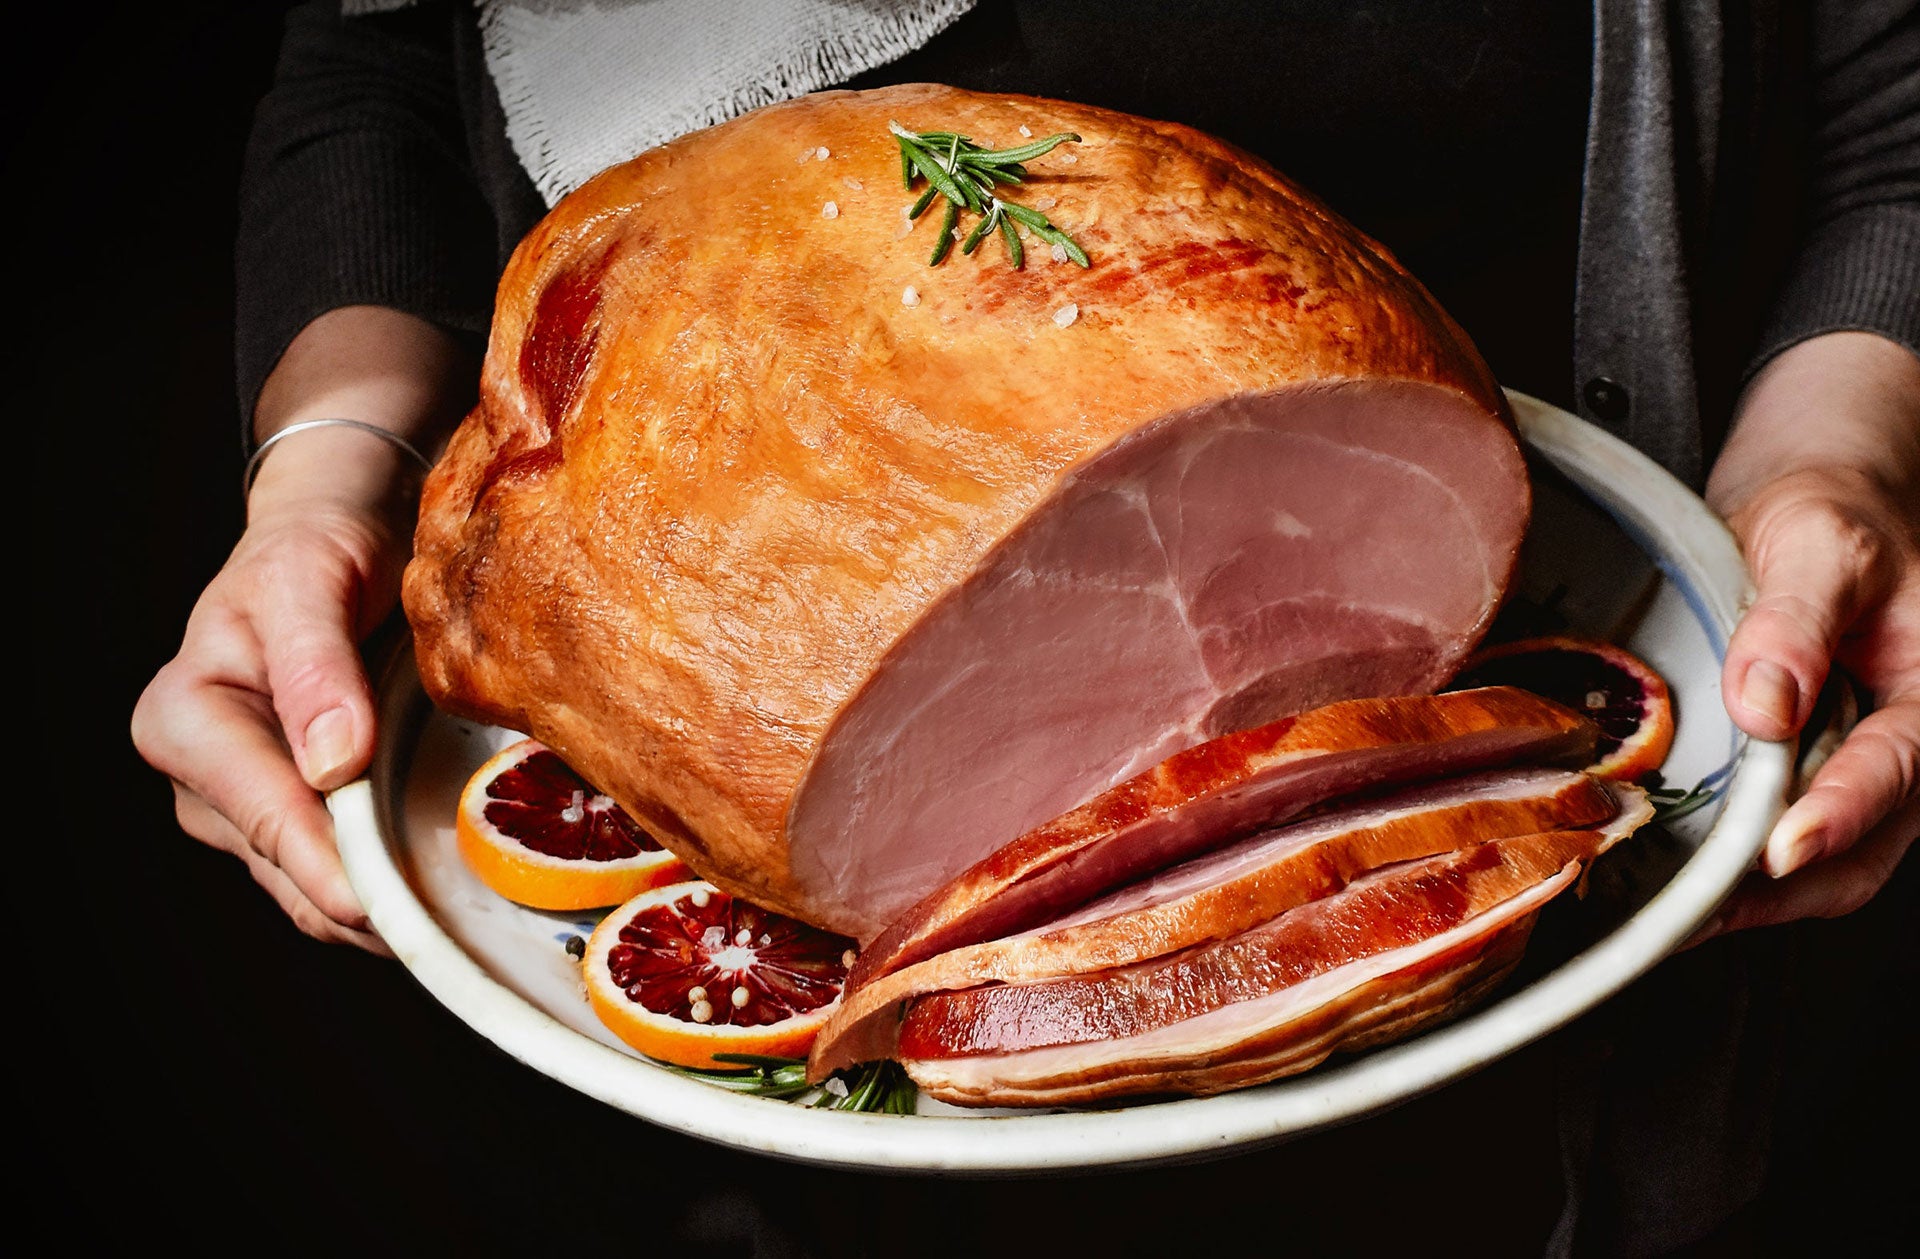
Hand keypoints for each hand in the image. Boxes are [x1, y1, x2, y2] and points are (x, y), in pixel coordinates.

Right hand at [131, 307, 475, 950]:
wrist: (333, 540)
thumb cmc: (315, 549)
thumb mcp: (309, 581)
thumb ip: (316, 667)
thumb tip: (332, 763)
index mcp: (184, 721)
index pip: (269, 819)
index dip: (334, 869)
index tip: (395, 906)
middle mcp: (203, 781)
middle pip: (293, 873)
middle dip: (374, 900)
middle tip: (466, 914)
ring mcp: (247, 811)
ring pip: (319, 892)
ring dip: (390, 904)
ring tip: (470, 903)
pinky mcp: (295, 822)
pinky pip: (344, 876)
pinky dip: (394, 886)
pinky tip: (453, 883)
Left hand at [1696, 331, 1919, 938]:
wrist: (1818, 509)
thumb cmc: (1829, 514)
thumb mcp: (1815, 542)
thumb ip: (1795, 621)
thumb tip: (1764, 704)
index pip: (1896, 769)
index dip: (1837, 814)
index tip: (1780, 850)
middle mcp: (1913, 749)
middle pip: (1862, 853)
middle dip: (1778, 891)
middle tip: (1689, 913)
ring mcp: (1864, 778)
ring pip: (1825, 871)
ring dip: (1749, 900)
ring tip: (1663, 913)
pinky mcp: (1813, 788)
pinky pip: (1782, 851)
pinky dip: (1732, 876)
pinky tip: (1665, 881)